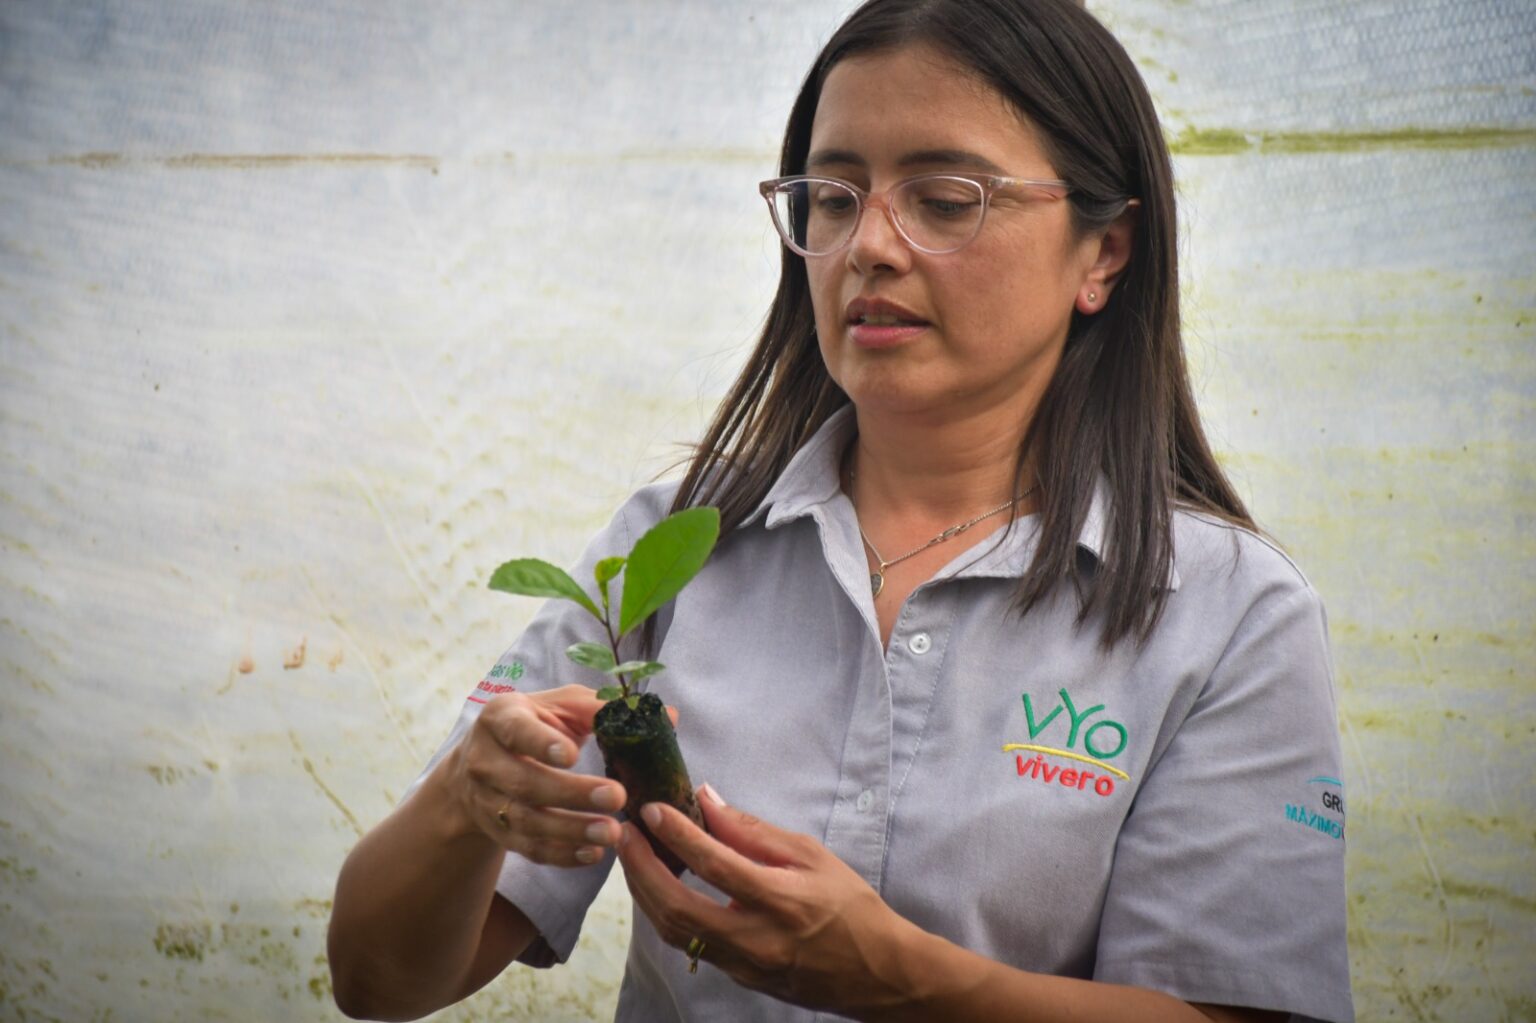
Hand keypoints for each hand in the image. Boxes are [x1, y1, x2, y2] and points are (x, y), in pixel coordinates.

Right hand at [435, 685, 631, 866]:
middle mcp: (486, 761)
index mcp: (500, 718)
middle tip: (617, 797)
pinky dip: (562, 855)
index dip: (540, 743)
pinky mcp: (499, 833)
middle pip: (525, 783)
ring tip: (612, 832)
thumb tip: (667, 716)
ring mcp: (488, 801)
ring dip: (572, 831)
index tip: (572, 755)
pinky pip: (529, 849)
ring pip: (527, 822)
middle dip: (572, 794)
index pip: (516, 730)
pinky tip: (593, 854)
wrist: (482, 764)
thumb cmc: (537, 725)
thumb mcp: (562, 706)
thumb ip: (605, 709)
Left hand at [617, 786, 919, 1015]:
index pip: (715, 864)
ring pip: (673, 930)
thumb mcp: (811, 856)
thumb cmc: (849, 905)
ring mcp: (743, 964)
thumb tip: (708, 800)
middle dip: (641, 869)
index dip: (679, 834)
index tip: (652, 809)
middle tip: (625, 835)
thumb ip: (754, 831)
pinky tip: (659, 887)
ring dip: (645, 892)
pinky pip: (689, 942)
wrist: (876, 971)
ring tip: (633, 857)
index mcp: (780, 900)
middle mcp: (756, 938)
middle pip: (677, 907)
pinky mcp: (738, 977)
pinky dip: (667, 911)